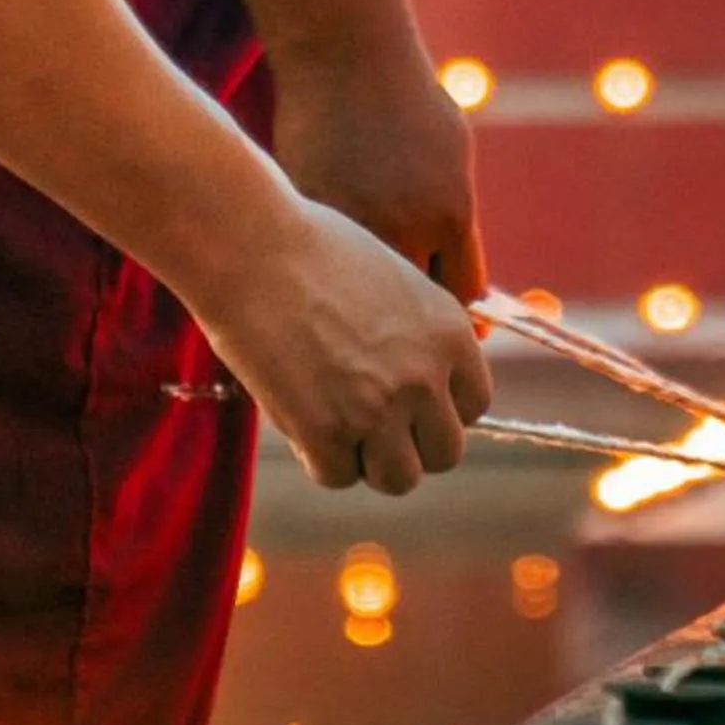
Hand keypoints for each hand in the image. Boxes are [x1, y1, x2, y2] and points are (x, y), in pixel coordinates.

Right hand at [194, 197, 491, 495]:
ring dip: (369, 458)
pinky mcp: (328, 434)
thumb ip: (418, 337)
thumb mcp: (393, 280)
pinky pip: (337, 475)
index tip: (405, 397)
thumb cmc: (311, 248)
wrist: (250, 245)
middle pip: (444, 453)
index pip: (474, 404)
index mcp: (450, 332)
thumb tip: (422, 388)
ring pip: (399, 479)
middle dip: (409, 442)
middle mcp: (425, 376)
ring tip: (335, 419)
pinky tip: (298, 411)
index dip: (437, 406)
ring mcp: (379, 410)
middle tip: (367, 415)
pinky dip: (317, 455)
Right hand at [270, 40, 487, 302]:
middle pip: (414, 306)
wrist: (344, 57)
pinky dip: (327, 265)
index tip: (446, 311)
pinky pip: (326, 263)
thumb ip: (454, 218)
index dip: (457, 312)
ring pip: (364, 294)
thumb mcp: (451, 154)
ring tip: (359, 283)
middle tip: (401, 303)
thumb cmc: (406, 97)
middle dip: (410, 311)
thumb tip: (459, 279)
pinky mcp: (310, 216)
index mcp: (450, 214)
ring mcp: (353, 225)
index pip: (464, 297)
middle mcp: (405, 229)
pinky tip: (324, 250)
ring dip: (365, 297)